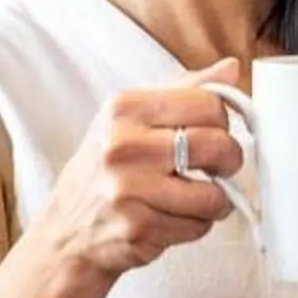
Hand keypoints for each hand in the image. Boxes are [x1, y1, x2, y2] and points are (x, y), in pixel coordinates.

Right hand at [31, 61, 244, 280]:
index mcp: (124, 108)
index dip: (222, 121)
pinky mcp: (137, 227)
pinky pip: (198, 226)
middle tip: (218, 167)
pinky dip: (195, 225)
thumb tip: (232, 68)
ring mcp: (128, 189)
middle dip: (229, 161)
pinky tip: (173, 217)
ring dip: (215, 200)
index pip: (207, 102)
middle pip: (217, 145)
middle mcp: (123, 145)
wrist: (65, 228)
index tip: (214, 133)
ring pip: (214, 195)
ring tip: (194, 197)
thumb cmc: (104, 168)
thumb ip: (183, 91)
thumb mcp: (130, 118)